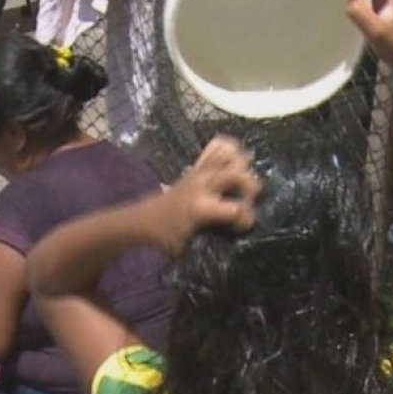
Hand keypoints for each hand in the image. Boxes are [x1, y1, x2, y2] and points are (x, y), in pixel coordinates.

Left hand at [157, 135, 262, 254]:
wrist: (141, 220)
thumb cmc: (165, 237)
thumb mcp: (188, 246)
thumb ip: (212, 239)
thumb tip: (236, 235)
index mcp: (201, 208)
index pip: (236, 208)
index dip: (247, 218)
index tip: (244, 225)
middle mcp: (202, 185)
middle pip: (236, 174)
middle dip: (251, 186)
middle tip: (250, 199)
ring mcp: (199, 172)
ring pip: (229, 154)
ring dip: (242, 166)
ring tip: (243, 180)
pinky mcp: (196, 166)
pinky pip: (217, 147)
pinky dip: (229, 150)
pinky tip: (234, 163)